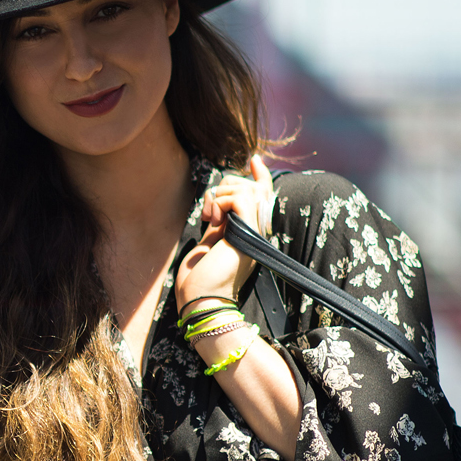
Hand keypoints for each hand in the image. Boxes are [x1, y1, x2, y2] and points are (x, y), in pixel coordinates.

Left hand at [175, 154, 275, 314]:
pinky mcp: (247, 233)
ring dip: (220, 194)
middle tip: (209, 212)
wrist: (200, 301)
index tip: (255, 159)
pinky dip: (220, 201)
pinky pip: (239, 197)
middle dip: (226, 186)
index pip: (261, 199)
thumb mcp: (208, 243)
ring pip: (246, 188)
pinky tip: (212, 220)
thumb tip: (218, 204)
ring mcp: (253, 234)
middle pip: (252, 188)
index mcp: (248, 235)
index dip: (260, 177)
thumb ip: (217, 224)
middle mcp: (255, 233)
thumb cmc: (199, 280)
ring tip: (209, 217)